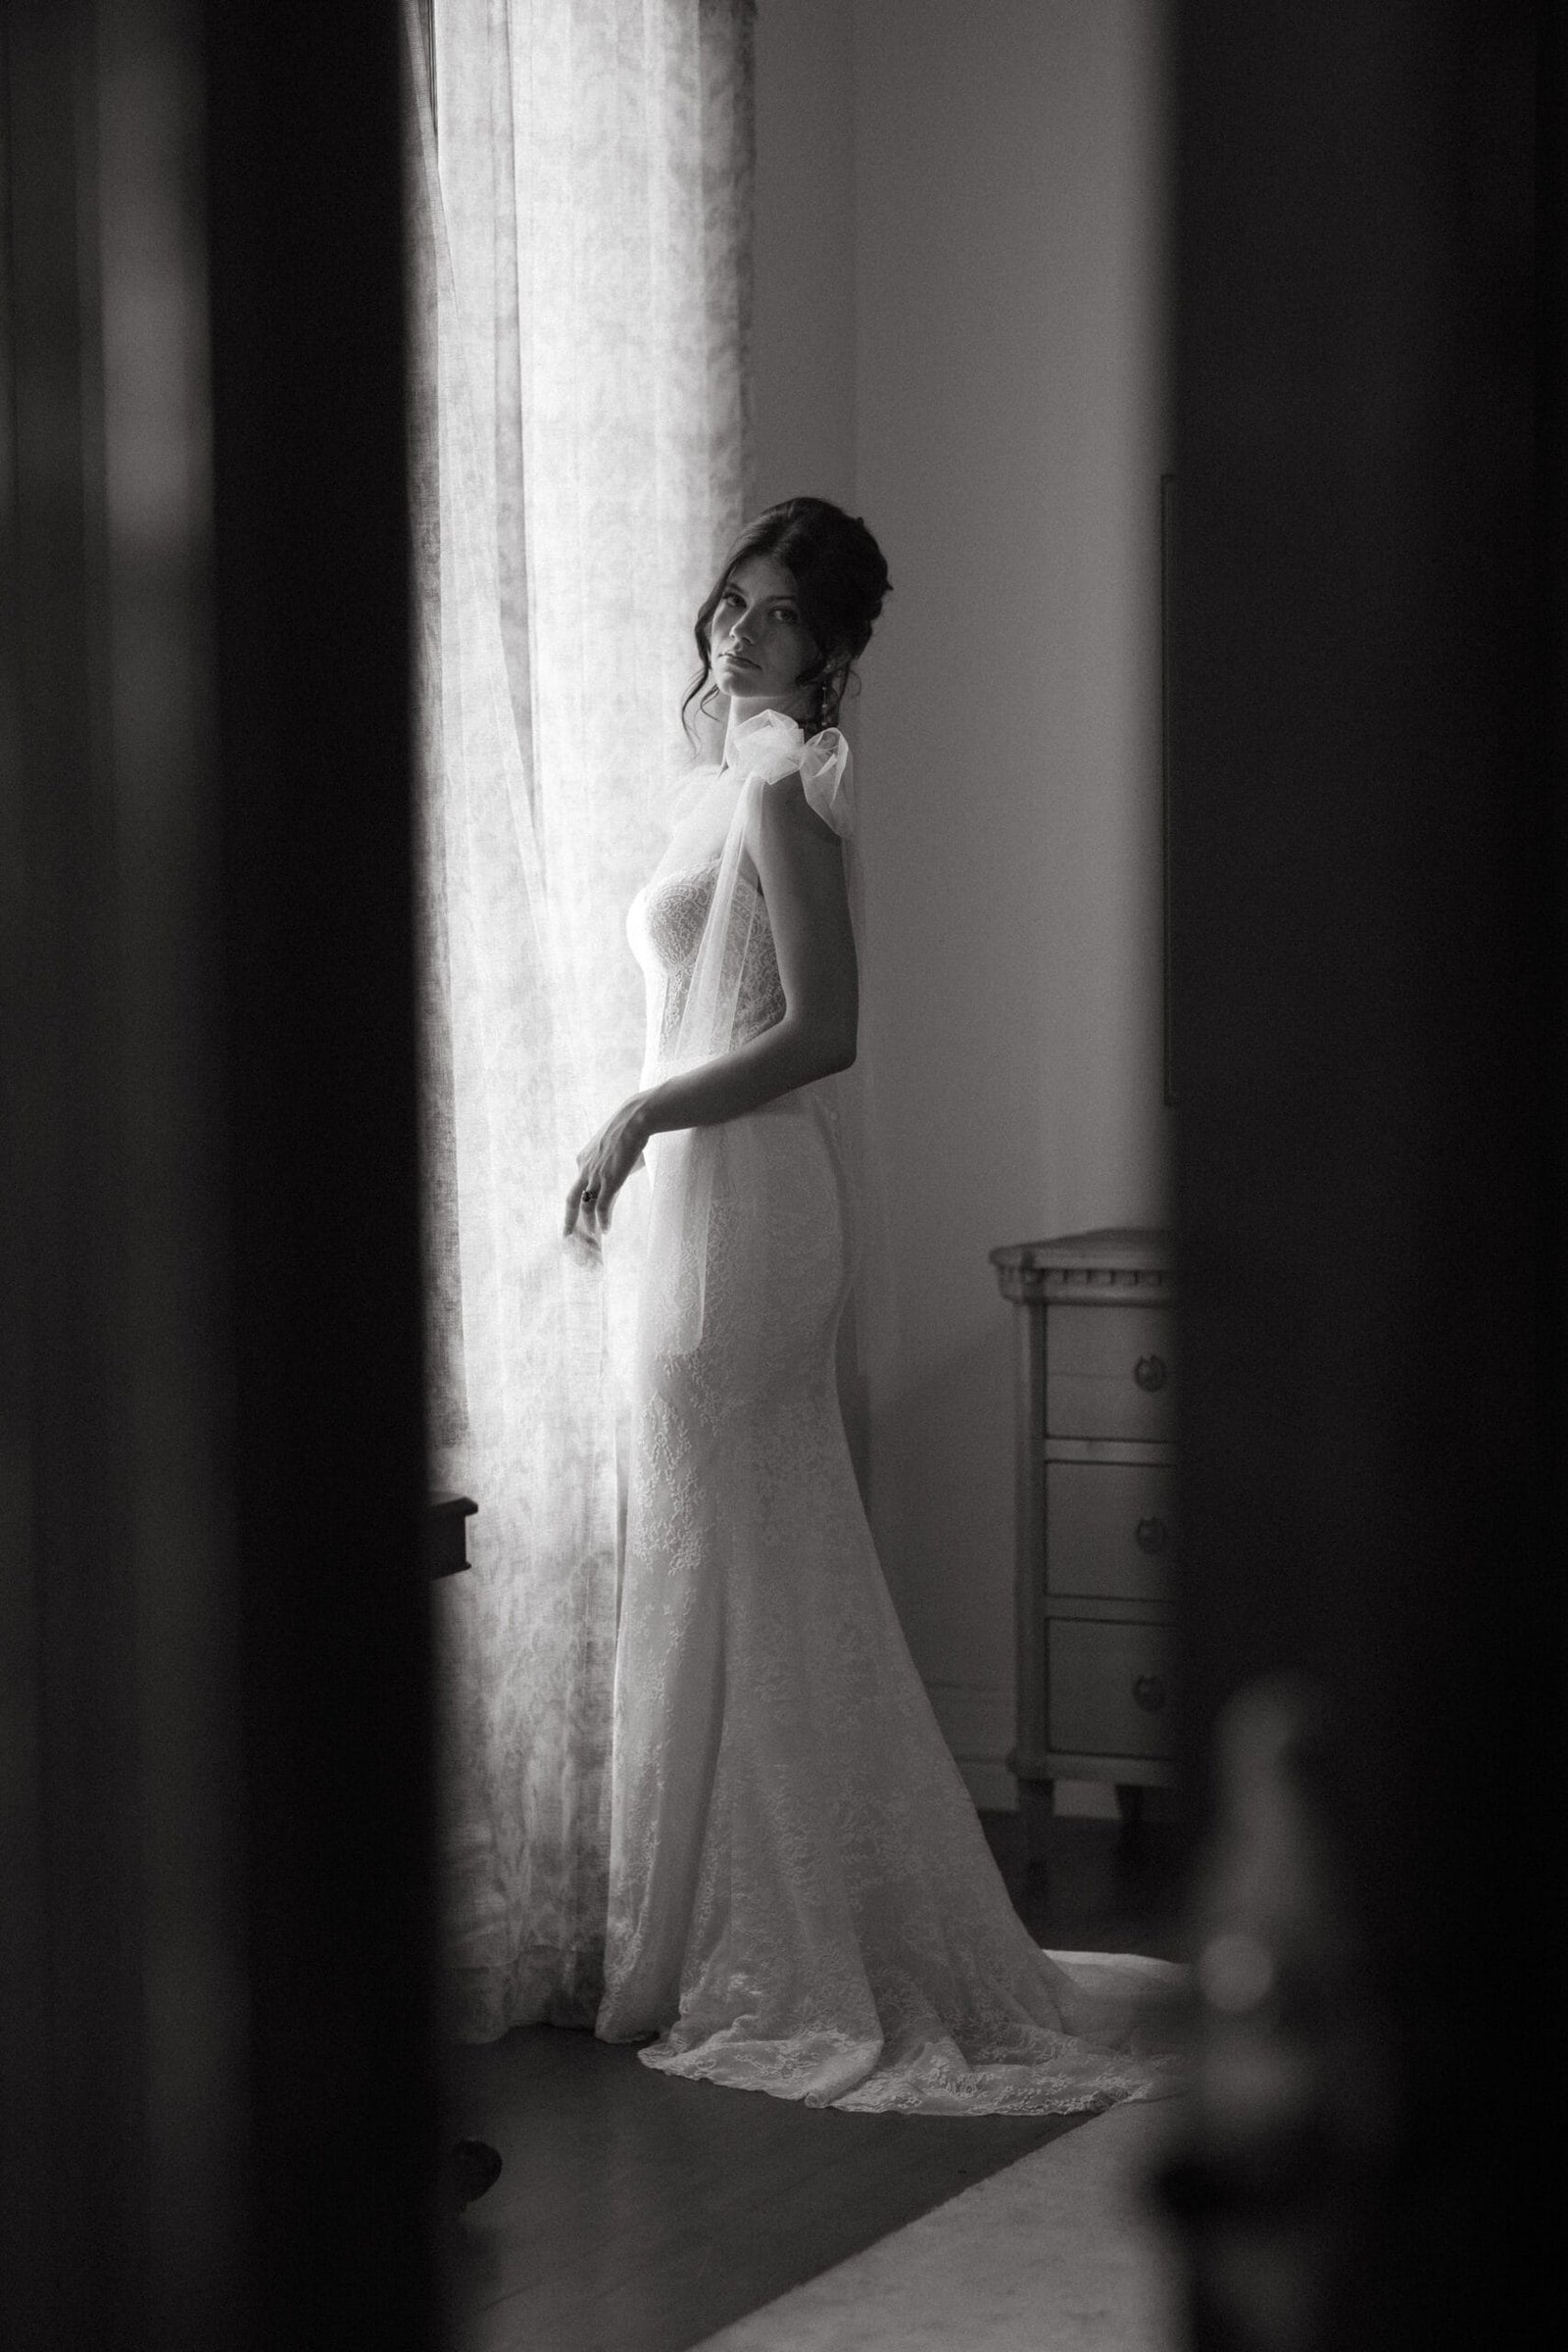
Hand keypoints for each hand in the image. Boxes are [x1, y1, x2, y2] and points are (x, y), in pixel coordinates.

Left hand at [564, 1094, 651, 1244]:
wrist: (634, 1119)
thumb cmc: (627, 1130)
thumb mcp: (611, 1148)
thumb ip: (609, 1163)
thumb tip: (615, 1175)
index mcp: (583, 1160)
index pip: (577, 1188)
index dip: (577, 1204)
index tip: (576, 1217)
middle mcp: (585, 1169)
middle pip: (572, 1201)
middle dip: (569, 1221)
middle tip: (566, 1237)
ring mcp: (596, 1175)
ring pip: (586, 1206)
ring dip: (589, 1226)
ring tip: (592, 1240)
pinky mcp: (610, 1179)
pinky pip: (603, 1205)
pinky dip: (603, 1219)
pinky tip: (606, 1230)